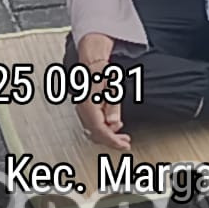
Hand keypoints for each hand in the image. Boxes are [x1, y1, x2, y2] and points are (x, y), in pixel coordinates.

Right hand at [73, 33, 130, 150]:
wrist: (93, 62)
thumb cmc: (102, 71)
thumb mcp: (113, 86)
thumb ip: (114, 105)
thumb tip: (114, 122)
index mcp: (89, 105)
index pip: (100, 130)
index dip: (113, 140)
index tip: (124, 145)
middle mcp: (83, 110)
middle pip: (96, 134)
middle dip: (112, 140)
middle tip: (126, 142)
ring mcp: (83, 111)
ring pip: (94, 131)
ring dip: (108, 136)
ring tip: (122, 136)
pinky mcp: (85, 110)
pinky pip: (93, 125)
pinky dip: (104, 129)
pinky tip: (113, 126)